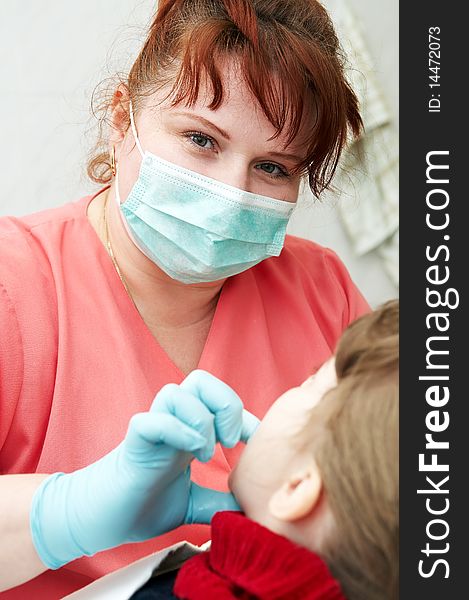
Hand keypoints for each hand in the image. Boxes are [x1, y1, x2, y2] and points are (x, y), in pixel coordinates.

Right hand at [30, 370, 259, 568]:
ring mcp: (152, 429)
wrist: (102, 521)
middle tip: (229, 441)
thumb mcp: (192, 504)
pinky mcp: (134, 443)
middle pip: (200, 380)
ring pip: (177, 392)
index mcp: (188, 431)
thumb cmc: (142, 506)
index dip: (244, 417)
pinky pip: (153, 420)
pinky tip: (189, 455)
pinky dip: (178, 431)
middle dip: (224, 403)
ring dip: (201, 420)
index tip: (257, 443)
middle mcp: (172, 423)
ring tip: (205, 453)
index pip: (220, 402)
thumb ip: (219, 502)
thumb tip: (249, 510)